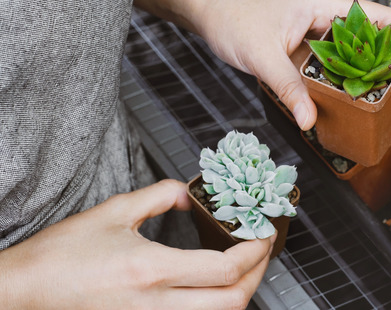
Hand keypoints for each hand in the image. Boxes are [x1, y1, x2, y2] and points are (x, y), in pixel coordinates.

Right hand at [0, 180, 272, 309]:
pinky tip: (211, 286)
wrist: (22, 291)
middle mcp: (155, 306)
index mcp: (151, 270)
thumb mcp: (114, 211)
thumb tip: (193, 193)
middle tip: (262, 251)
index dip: (255, 252)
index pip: (226, 269)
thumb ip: (161, 196)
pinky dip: (210, 305)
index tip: (264, 235)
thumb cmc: (61, 254)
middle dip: (257, 276)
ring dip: (238, 293)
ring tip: (243, 267)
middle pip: (232, 302)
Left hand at [200, 0, 390, 129]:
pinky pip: (350, 73)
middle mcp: (336, 21)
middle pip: (387, 46)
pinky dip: (366, 92)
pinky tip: (375, 113)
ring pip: (372, 62)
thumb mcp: (261, 55)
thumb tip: (311, 121)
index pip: (387, 22)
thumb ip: (288, 86)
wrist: (212, 12)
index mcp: (330, 7)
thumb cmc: (235, 19)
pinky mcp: (319, 55)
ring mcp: (329, 39)